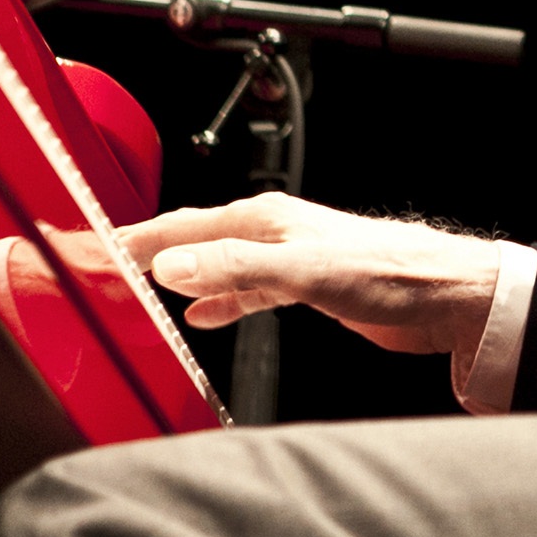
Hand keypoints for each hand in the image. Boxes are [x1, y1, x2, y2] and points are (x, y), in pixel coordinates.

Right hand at [118, 194, 499, 358]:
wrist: (444, 295)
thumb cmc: (389, 271)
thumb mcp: (301, 271)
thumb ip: (235, 268)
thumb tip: (173, 265)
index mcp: (265, 219)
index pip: (183, 224)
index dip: (136, 238)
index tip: (93, 247)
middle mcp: (272, 232)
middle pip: (195, 240)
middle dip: (149, 254)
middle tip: (104, 270)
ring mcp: (288, 258)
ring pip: (217, 265)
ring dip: (180, 280)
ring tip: (140, 295)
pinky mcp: (305, 287)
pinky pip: (245, 290)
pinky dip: (218, 301)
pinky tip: (201, 317)